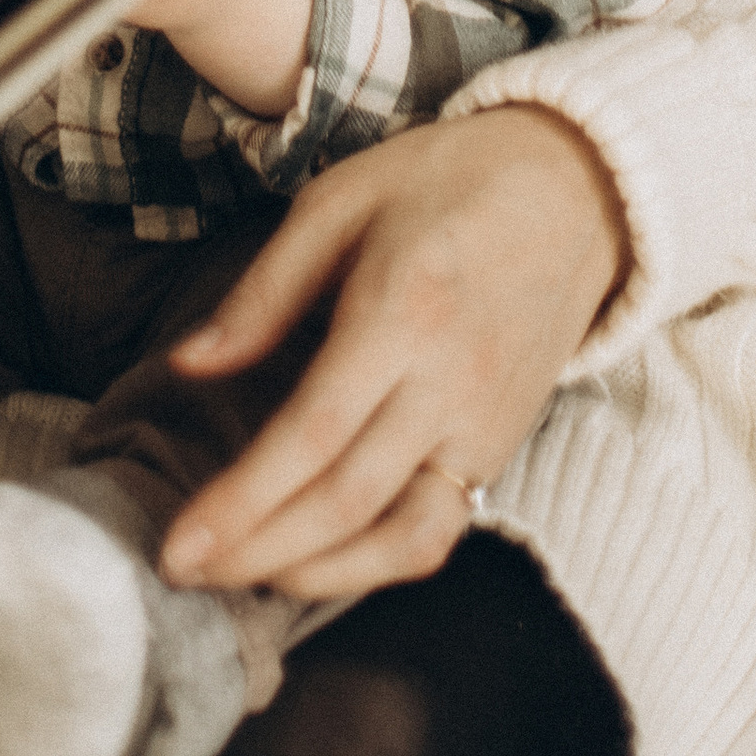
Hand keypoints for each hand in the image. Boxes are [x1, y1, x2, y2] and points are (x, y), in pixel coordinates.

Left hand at [156, 104, 626, 602]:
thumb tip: (189, 364)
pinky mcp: (504, 447)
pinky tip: (320, 562)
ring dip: (316, 574)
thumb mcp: (340, 201)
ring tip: (242, 576)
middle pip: (347, 500)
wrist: (577, 189)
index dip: (242, 501)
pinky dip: (378, 562)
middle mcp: (450, 383)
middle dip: (257, 550)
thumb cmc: (447, 180)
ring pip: (400, 536)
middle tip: (184, 573)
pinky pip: (441, 528)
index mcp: (403, 310)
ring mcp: (485, 425)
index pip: (313, 434)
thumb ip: (264, 292)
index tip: (179, 544)